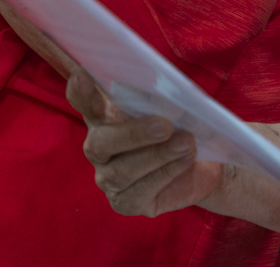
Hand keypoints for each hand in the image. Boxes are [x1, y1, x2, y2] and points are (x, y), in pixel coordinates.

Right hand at [66, 68, 225, 217]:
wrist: (199, 168)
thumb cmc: (177, 130)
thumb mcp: (168, 111)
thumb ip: (158, 102)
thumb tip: (165, 94)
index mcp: (102, 117)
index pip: (84, 103)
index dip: (80, 92)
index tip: (81, 76)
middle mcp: (98, 149)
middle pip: (100, 143)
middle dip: (133, 134)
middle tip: (165, 126)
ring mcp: (107, 178)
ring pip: (123, 170)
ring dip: (158, 155)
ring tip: (186, 143)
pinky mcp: (124, 203)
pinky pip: (141, 191)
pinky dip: (166, 174)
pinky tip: (185, 161)